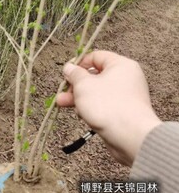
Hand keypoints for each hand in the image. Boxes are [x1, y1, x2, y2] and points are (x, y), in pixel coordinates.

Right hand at [56, 51, 161, 165]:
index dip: (79, 63)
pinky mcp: (123, 111)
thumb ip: (74, 74)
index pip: (96, 56)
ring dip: (79, 97)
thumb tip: (69, 67)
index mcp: (120, 65)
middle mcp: (126, 78)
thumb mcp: (84, 84)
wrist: (130, 136)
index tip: (67, 72)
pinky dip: (90, 107)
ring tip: (62, 103)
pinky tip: (80, 114)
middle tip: (63, 90)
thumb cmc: (108, 105)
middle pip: (95, 75)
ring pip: (97, 91)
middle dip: (75, 84)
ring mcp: (125, 96)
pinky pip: (103, 104)